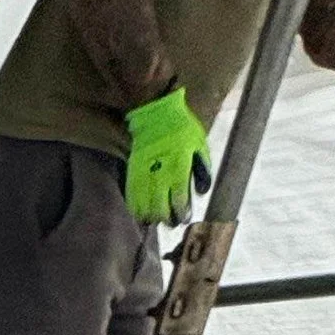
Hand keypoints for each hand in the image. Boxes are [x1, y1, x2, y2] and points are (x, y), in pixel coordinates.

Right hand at [124, 85, 211, 224]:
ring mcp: (144, 172)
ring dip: (150, 215)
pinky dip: (135, 207)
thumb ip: (202, 167)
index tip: (184, 217)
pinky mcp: (132, 170)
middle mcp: (160, 171)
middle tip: (171, 222)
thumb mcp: (200, 143)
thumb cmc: (182, 127)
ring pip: (144, 203)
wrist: (156, 112)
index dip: (181, 211)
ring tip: (156, 220)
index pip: (179, 195)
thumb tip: (201, 191)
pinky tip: (140, 213)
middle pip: (160, 205)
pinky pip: (132, 195)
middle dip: (166, 218)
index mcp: (179, 164)